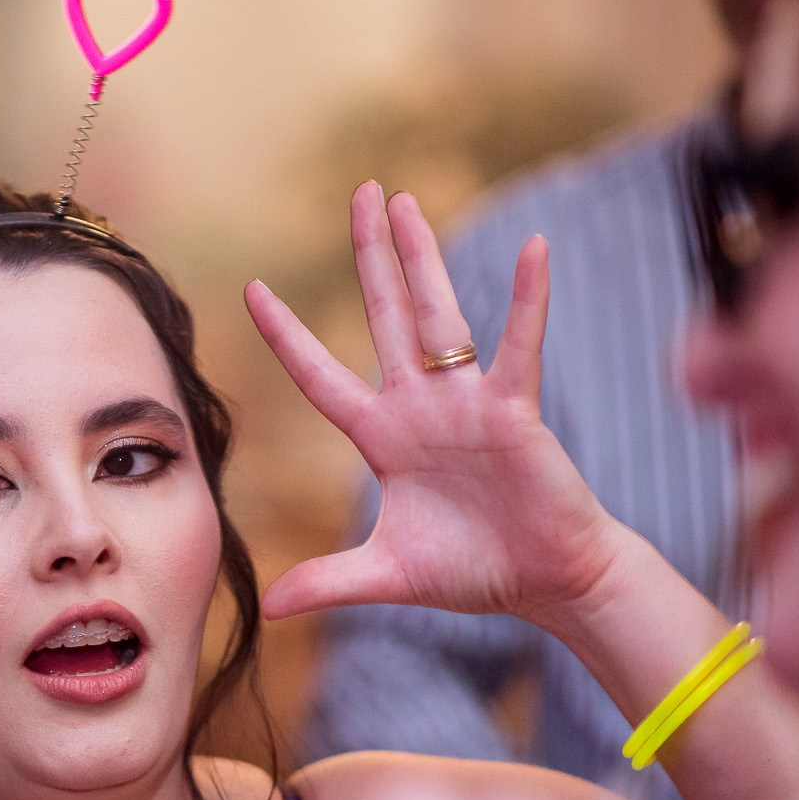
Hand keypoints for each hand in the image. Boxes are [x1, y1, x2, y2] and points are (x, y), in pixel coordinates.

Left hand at [245, 184, 629, 630]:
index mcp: (383, 437)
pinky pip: (520, 345)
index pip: (321, 376)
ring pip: (438, 315)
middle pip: (384, 316)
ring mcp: (468, 402)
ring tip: (404, 201)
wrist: (545, 583)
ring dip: (421, 258)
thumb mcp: (386, 575)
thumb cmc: (474, 570)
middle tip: (362, 192)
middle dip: (371, 255)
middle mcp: (421, 406)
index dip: (288, 335)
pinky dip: (528, 299)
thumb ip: (329, 581)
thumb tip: (267, 606)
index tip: (253, 289)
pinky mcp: (516, 410)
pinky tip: (534, 249)